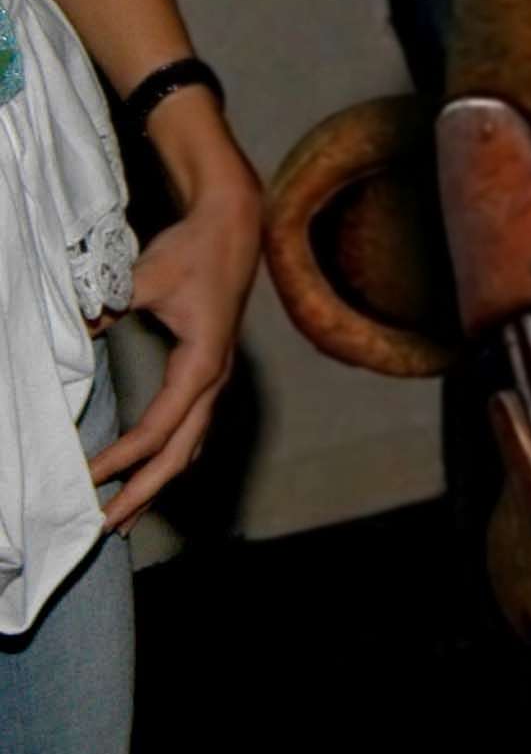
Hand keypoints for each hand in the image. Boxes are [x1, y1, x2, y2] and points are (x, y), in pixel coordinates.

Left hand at [90, 156, 263, 531]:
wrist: (233, 228)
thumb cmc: (192, 250)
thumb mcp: (145, 276)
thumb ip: (109, 305)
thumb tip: (74, 332)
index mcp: (202, 364)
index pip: (158, 429)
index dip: (122, 459)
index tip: (87, 478)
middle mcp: (214, 381)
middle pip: (180, 454)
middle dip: (143, 493)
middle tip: (105, 525)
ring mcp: (216, 380)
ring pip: (188, 448)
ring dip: (157, 484)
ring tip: (124, 515)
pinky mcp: (210, 374)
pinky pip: (190, 431)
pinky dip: (167, 459)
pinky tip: (147, 472)